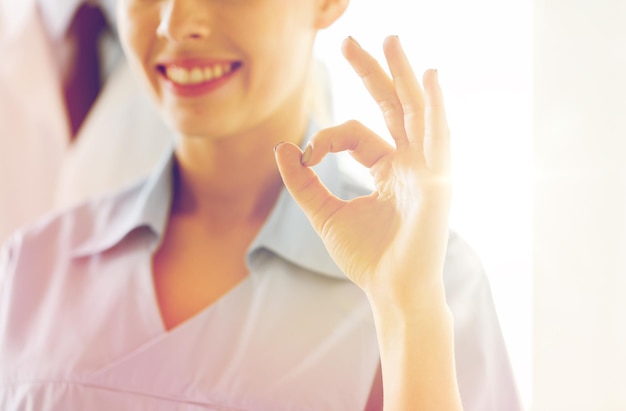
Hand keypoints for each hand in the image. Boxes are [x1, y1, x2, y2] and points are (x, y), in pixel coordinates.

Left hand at [275, 35, 450, 304]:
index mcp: (390, 169)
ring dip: (403, 76)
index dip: (326, 137)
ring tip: (391, 41)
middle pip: (392, 107)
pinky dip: (434, 107)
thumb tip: (282, 147)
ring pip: (415, 112)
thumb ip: (304, 182)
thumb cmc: (367, 258)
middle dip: (373, 73)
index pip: (356, 133)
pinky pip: (436, 137)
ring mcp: (427, 169)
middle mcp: (411, 162)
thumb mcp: (325, 213)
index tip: (306, 153)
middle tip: (352, 41)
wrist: (393, 292)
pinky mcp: (437, 182)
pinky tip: (428, 79)